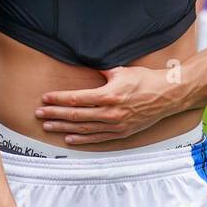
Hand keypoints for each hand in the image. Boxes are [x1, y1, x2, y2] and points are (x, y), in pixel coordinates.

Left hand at [35, 65, 176, 144]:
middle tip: (39, 113)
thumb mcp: (122, 71)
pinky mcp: (122, 133)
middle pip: (76, 115)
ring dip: (63, 127)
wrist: (168, 95)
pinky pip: (97, 138)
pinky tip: (69, 138)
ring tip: (48, 126)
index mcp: (109, 95)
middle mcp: (111, 112)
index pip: (77, 98)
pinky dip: (82, 139)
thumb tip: (87, 67)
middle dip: (55, 113)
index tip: (45, 98)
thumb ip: (102, 72)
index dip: (58, 99)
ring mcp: (116, 125)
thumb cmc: (145, 80)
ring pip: (84, 128)